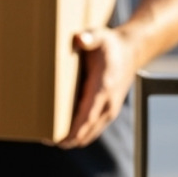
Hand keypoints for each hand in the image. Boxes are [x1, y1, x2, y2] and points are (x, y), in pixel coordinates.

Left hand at [59, 27, 138, 147]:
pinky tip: (65, 132)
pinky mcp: (108, 111)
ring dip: (74, 138)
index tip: (60, 140)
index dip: (74, 130)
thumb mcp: (100, 36)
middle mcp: (109, 103)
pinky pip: (93, 128)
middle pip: (88, 130)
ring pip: (91, 133)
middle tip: (46, 139)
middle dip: (68, 138)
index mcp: (104, 88)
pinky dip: (81, 133)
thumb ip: (89, 38)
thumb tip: (80, 38)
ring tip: (50, 138)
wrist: (131, 51)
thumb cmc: (110, 45)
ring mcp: (110, 109)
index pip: (89, 115)